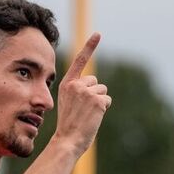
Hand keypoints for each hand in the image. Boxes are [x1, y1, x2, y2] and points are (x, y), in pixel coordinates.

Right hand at [54, 32, 111, 157]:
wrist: (67, 139)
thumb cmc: (68, 124)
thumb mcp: (67, 102)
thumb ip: (77, 90)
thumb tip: (95, 85)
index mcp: (66, 84)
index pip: (80, 61)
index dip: (90, 46)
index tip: (98, 34)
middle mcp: (76, 85)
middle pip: (95, 81)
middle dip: (94, 93)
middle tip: (83, 109)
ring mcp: (87, 92)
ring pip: (102, 90)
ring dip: (99, 102)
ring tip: (87, 114)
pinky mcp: (98, 100)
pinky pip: (107, 99)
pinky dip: (103, 108)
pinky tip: (93, 116)